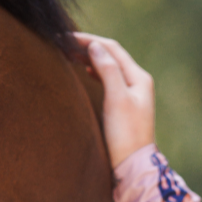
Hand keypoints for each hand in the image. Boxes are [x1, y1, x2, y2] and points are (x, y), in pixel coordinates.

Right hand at [72, 33, 154, 167]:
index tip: (65, 38)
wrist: (134, 163)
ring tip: (69, 54)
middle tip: (62, 44)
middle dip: (88, 48)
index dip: (89, 41)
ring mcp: (133, 93)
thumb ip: (108, 70)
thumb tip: (95, 46)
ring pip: (109, 67)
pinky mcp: (126, 104)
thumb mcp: (117, 98)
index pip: (112, 49)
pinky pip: (110, 79)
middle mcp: (139, 82)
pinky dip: (96, 71)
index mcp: (140, 78)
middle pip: (111, 55)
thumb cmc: (126, 133)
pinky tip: (87, 71)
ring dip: (90, 58)